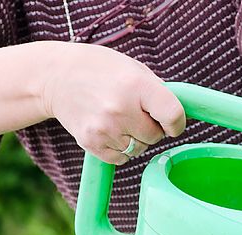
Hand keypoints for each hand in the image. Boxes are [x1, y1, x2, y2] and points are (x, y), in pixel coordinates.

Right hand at [40, 43, 184, 164]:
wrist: (54, 76)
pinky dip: (119, 148)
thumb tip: (186, 117)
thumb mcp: (134, 69)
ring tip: (117, 117)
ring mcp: (104, 128)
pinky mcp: (91, 142)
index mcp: (137, 86)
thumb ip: (161, 93)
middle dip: (150, 128)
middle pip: (155, 136)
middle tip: (133, 112)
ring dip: (134, 138)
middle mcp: (120, 109)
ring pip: (139, 149)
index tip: (170, 123)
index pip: (173, 116)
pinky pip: (121, 158)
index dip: (177, 123)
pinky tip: (107, 128)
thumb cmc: (102, 70)